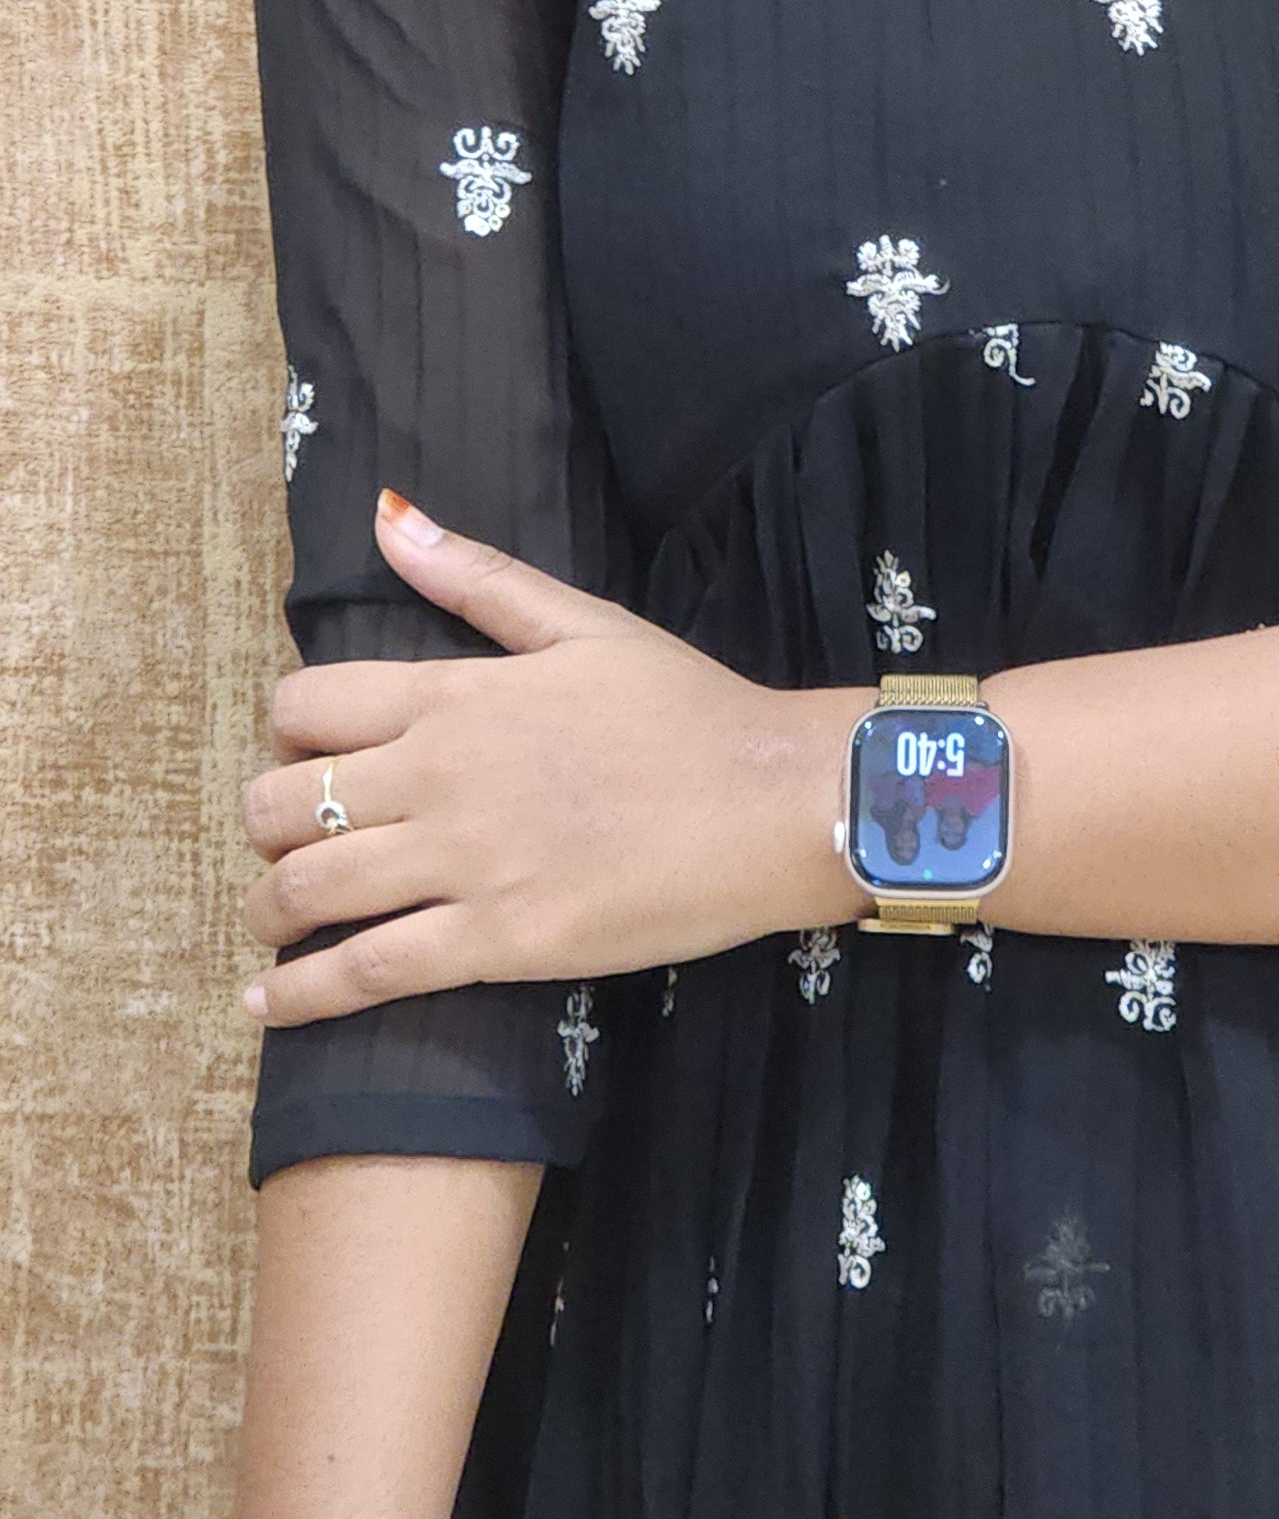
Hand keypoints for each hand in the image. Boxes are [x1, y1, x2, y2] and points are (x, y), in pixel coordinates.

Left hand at [240, 492, 867, 1027]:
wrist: (772, 801)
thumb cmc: (687, 708)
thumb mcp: (583, 623)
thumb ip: (476, 578)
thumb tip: (389, 517)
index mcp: (456, 695)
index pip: (306, 704)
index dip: (287, 730)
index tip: (306, 752)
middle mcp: (440, 777)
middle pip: (286, 802)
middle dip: (267, 823)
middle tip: (288, 841)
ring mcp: (465, 863)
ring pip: (306, 892)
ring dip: (268, 909)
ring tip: (273, 920)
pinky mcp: (497, 944)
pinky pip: (365, 973)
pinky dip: (298, 994)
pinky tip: (267, 1001)